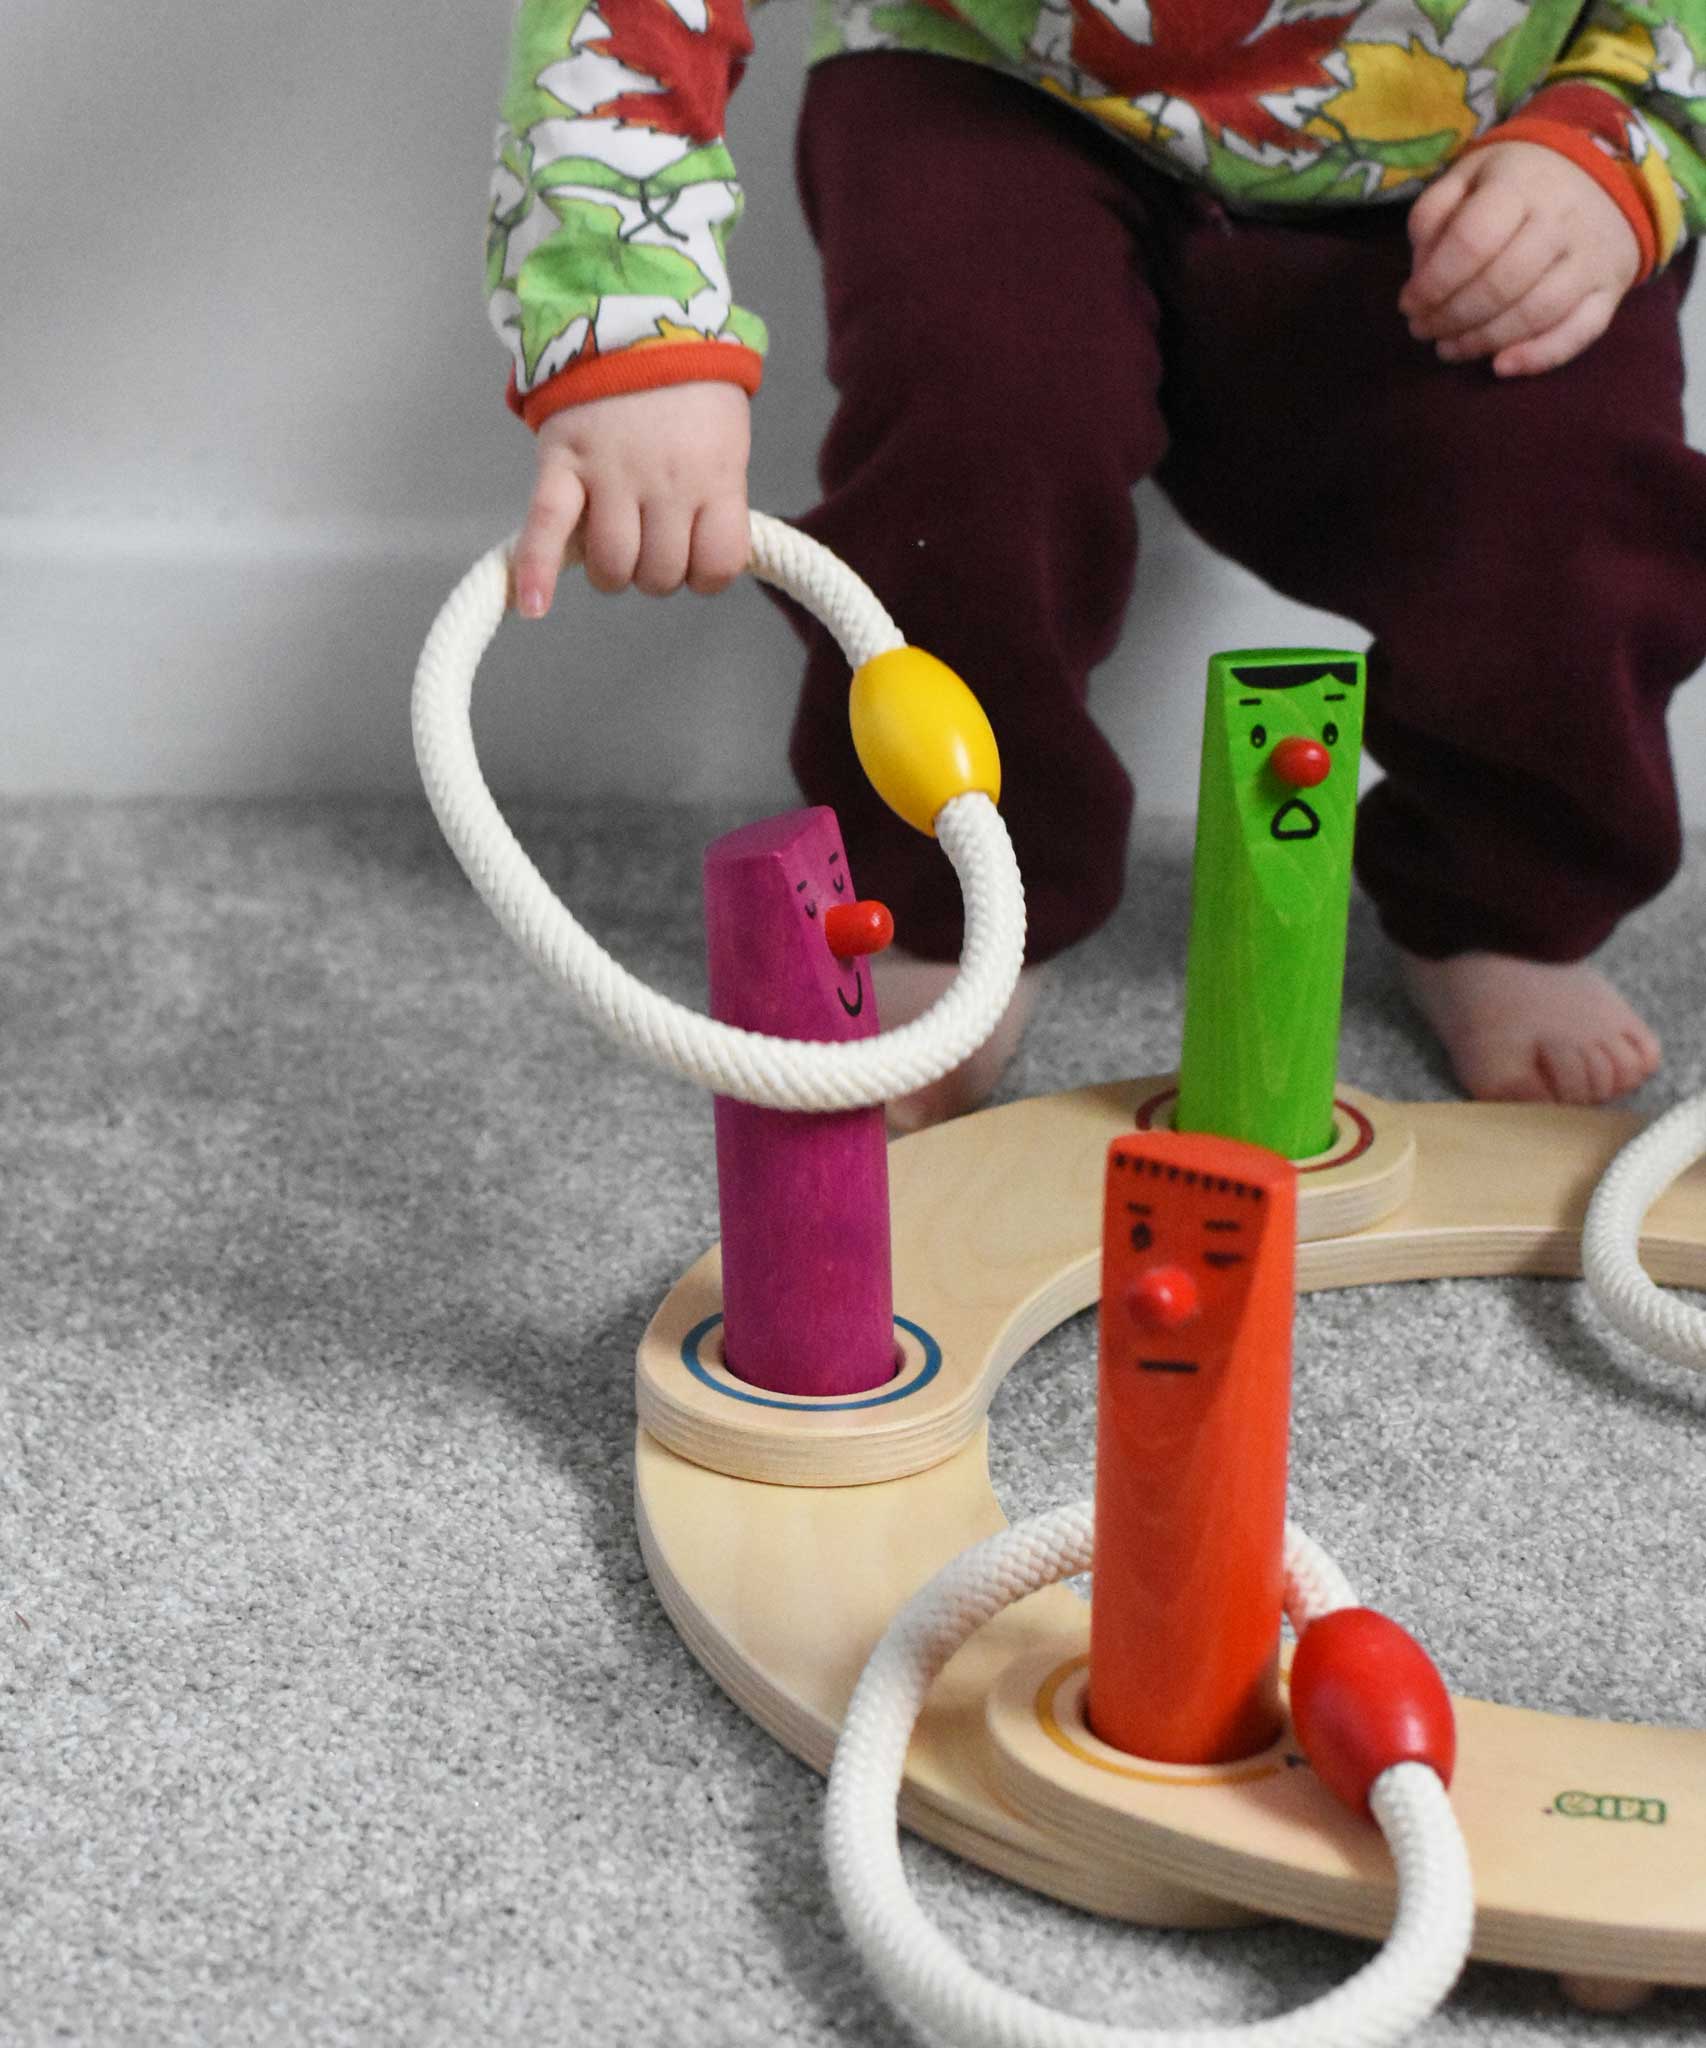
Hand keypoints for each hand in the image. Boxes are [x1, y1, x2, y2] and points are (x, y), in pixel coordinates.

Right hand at [512, 381, 751, 615]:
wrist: (634, 314)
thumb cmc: (688, 387)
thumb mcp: (725, 441)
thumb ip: (717, 498)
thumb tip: (702, 559)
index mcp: (715, 476)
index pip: (718, 566)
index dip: (706, 575)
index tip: (697, 558)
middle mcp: (666, 481)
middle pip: (660, 574)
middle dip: (656, 572)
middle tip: (651, 542)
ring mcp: (611, 473)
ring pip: (613, 567)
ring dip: (614, 573)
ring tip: (614, 546)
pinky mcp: (562, 461)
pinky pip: (546, 527)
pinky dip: (535, 570)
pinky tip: (532, 605)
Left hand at [1400, 140, 1641, 376]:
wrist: (1605, 174)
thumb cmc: (1517, 183)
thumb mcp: (1468, 177)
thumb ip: (1433, 217)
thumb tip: (1420, 277)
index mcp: (1519, 185)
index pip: (1472, 241)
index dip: (1433, 283)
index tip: (1409, 304)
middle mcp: (1561, 219)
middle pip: (1501, 284)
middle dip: (1451, 318)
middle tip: (1424, 330)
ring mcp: (1591, 256)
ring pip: (1536, 313)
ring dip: (1483, 342)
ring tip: (1448, 348)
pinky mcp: (1610, 288)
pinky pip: (1580, 332)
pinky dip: (1539, 357)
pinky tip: (1500, 367)